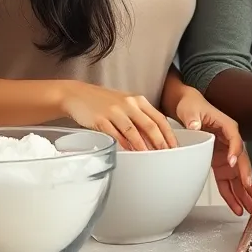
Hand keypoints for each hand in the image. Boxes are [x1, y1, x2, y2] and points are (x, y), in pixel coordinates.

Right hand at [60, 82, 176, 150]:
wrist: (77, 95)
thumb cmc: (103, 102)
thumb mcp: (125, 104)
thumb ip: (139, 118)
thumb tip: (154, 138)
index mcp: (138, 101)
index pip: (159, 118)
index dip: (168, 133)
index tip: (174, 146)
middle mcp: (129, 104)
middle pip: (149, 125)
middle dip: (160, 142)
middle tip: (166, 154)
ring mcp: (114, 111)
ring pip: (133, 131)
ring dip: (143, 146)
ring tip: (150, 157)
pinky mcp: (100, 119)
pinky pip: (115, 134)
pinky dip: (123, 144)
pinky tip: (129, 152)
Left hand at [174, 87, 251, 215]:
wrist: (188, 107)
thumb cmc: (192, 106)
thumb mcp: (191, 110)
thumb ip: (193, 119)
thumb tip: (196, 125)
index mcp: (228, 127)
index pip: (236, 141)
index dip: (236, 152)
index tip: (233, 164)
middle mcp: (231, 143)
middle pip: (243, 163)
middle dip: (249, 181)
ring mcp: (226, 156)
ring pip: (238, 177)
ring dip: (245, 194)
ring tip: (251, 209)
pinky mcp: (219, 164)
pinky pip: (227, 182)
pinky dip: (231, 195)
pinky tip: (236, 208)